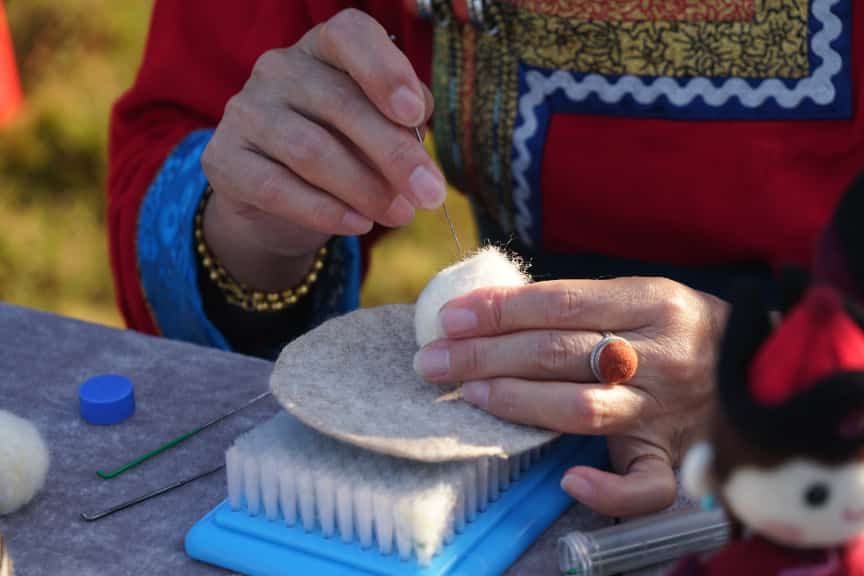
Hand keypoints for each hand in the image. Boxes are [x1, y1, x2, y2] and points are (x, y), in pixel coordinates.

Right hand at [201, 9, 443, 288]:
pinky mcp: (223, 159)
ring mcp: (245, 111)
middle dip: (393, 154)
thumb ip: (400, 122)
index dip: (385, 70)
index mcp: (323, 49)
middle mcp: (279, 69)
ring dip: (364, 188)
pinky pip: (277, 188)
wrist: (276, 204)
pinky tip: (358, 225)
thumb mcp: (376, 131)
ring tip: (399, 215)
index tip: (416, 113)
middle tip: (428, 193)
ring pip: (311, 150)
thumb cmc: (341, 154)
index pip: (350, 35)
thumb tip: (418, 130)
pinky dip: (324, 211)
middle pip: (340, 103)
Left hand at [413, 277, 728, 516]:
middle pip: (558, 354)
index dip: (500, 311)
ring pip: (582, 408)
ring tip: (468, 394)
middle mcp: (661, 355)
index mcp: (654, 301)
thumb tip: (492, 306)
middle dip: (486, 356)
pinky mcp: (675, 458)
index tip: (450, 318)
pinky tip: (567, 480)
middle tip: (432, 360)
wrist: (761, 367)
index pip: (561, 303)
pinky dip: (606, 489)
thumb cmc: (684, 326)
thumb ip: (580, 301)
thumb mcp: (644, 293)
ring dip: (517, 401)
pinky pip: (645, 485)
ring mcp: (668, 411)